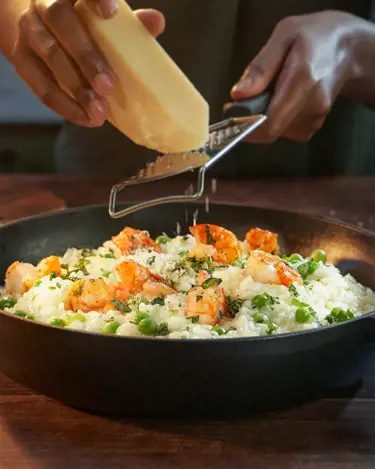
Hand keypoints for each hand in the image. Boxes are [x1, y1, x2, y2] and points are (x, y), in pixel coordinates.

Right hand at [11, 1, 164, 126]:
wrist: (28, 20)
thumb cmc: (75, 20)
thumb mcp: (96, 15)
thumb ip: (126, 22)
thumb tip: (156, 22)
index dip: (94, 0)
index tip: (111, 14)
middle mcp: (43, 5)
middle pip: (61, 23)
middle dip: (86, 57)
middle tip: (108, 87)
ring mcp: (29, 31)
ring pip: (50, 57)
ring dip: (76, 88)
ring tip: (99, 113)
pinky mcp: (20, 59)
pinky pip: (40, 84)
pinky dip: (64, 105)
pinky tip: (84, 119)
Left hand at [230, 10, 364, 142]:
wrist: (347, 49)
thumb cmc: (313, 38)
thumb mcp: (283, 36)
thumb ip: (261, 67)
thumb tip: (238, 94)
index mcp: (303, 80)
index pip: (270, 121)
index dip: (246, 124)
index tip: (231, 111)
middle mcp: (312, 104)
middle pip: (270, 130)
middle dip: (251, 119)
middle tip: (247, 98)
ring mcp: (315, 118)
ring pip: (275, 131)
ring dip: (264, 117)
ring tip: (272, 92)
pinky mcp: (314, 126)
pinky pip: (284, 131)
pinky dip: (276, 119)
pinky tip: (283, 100)